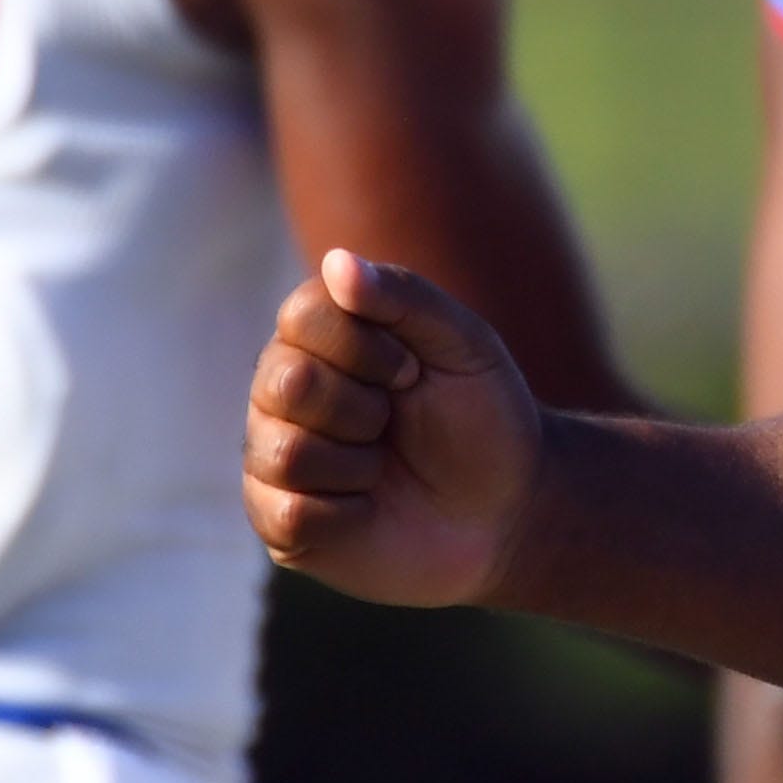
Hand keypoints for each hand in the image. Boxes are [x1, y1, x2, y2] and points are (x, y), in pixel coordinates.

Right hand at [243, 250, 540, 606]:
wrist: (508, 509)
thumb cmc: (484, 419)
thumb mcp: (465, 345)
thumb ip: (406, 297)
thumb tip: (337, 261)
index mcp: (319, 337)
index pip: (301, 316)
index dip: (368, 348)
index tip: (412, 372)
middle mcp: (282, 390)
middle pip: (286, 383)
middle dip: (364, 408)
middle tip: (394, 423)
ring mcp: (274, 456)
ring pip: (285, 452)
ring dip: (358, 465)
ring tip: (382, 468)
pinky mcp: (278, 521)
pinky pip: (289, 513)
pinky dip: (348, 513)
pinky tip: (368, 508)